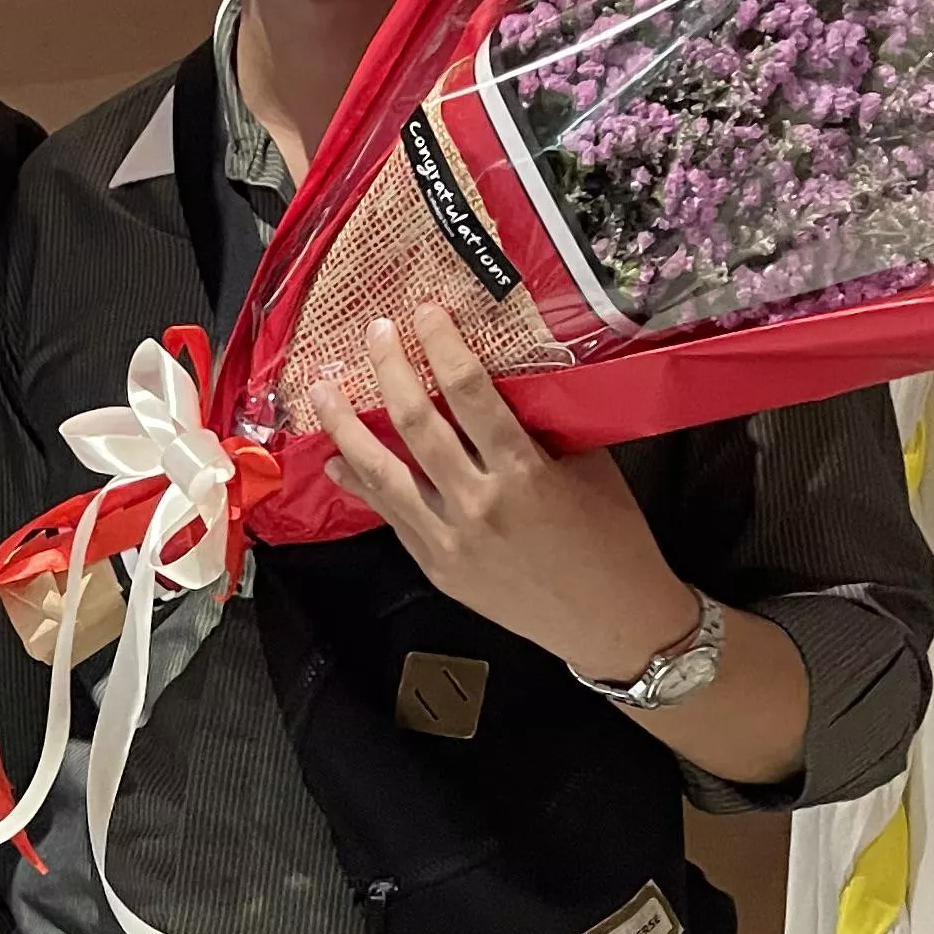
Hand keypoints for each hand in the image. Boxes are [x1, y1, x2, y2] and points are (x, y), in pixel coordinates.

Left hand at [315, 304, 695, 684]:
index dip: (443, 347)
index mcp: (524, 472)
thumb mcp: (589, 466)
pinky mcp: (437, 566)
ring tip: (322, 392)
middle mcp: (480, 503)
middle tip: (374, 333)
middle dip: (390, 371)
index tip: (426, 313)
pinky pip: (390, 516)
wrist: (610, 621)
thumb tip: (506, 374)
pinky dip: (360, 486)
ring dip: (346, 429)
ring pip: (383, 475)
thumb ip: (544, 423)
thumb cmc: (612, 538)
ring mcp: (451, 540)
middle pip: (417, 426)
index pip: (472, 394)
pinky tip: (338, 462)